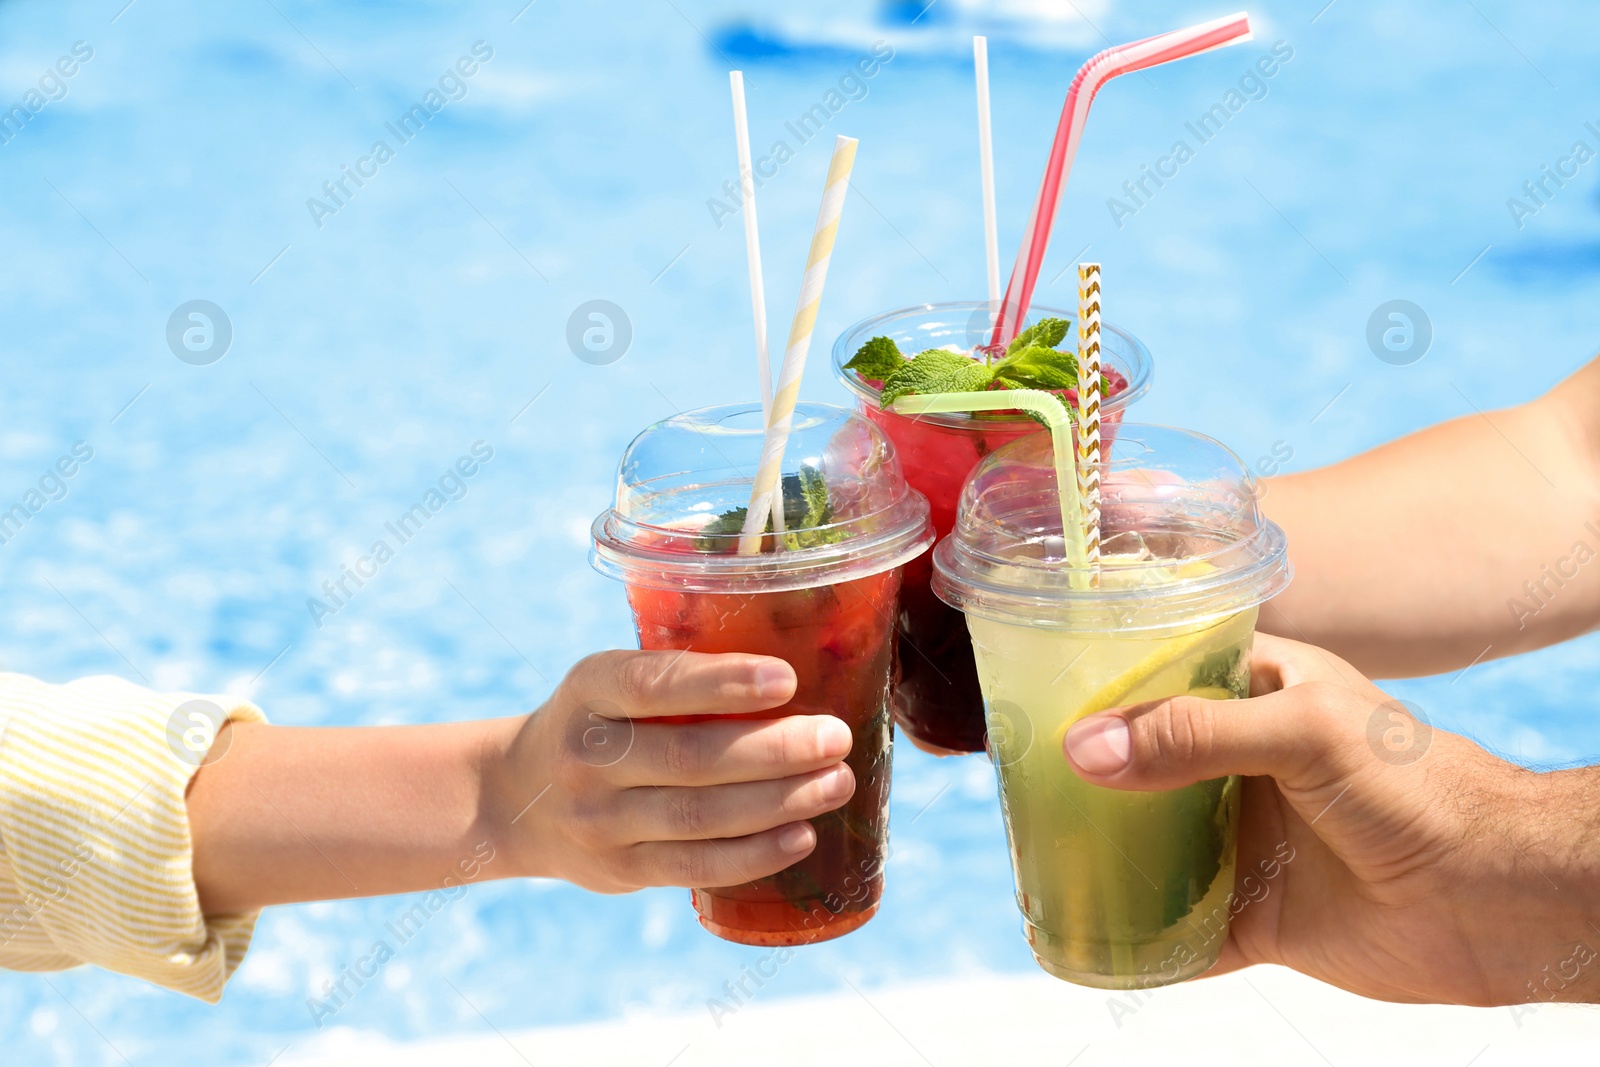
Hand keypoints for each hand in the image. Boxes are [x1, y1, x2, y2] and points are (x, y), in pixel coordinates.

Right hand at [486, 650, 855, 893]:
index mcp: (589, 688)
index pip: (654, 684)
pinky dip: (754, 854)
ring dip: (779, 803)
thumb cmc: (602, 722)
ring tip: (835, 784)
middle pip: (689, 758)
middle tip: (834, 738)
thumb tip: (805, 668)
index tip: (788, 679)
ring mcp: (598, 819)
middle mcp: (585, 755)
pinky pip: (695, 866)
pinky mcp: (619, 870)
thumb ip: (680, 676)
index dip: (722, 683)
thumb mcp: (612, 680)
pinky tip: (801, 836)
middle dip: (775, 750)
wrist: (517, 799)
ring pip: (699, 816)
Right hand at [1062, 632, 1598, 1005]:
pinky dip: (1132, 938)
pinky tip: (1081, 940)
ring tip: (1028, 861)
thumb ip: (1193, 735)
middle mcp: (1240, 764)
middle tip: (1012, 785)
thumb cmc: (1418, 785)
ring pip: (1149, 846)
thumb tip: (1083, 750)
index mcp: (1255, 693)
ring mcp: (1245, 840)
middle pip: (1139, 765)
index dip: (1096, 683)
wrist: (1494, 895)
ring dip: (1097, 856)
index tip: (1028, 697)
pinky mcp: (1254, 914)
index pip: (1159, 675)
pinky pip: (1177, 929)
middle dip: (1082, 778)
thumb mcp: (1302, 729)